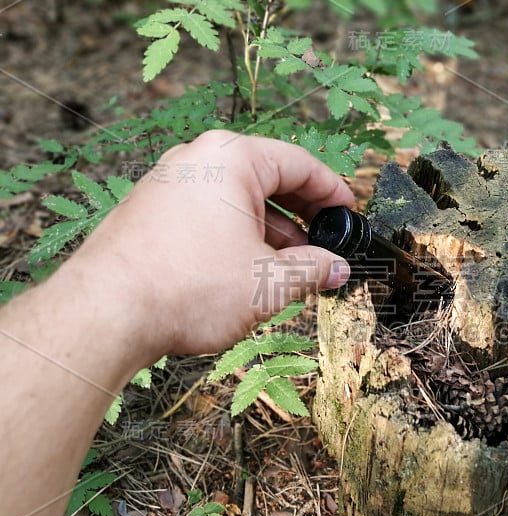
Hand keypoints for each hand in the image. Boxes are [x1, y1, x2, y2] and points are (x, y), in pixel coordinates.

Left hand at [68, 130, 353, 355]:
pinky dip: (238, 237)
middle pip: (268, 180)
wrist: (106, 313)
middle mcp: (196, 160)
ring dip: (272, 233)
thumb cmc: (189, 287)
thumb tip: (339, 269)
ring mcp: (169, 184)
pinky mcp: (151, 212)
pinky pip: (210, 215)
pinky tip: (250, 271)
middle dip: (303, 217)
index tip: (349, 213)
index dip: (333, 191)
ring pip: (238, 202)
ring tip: (292, 268)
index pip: (299, 164)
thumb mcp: (269, 281)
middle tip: (326, 245)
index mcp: (231, 158)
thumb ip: (313, 269)